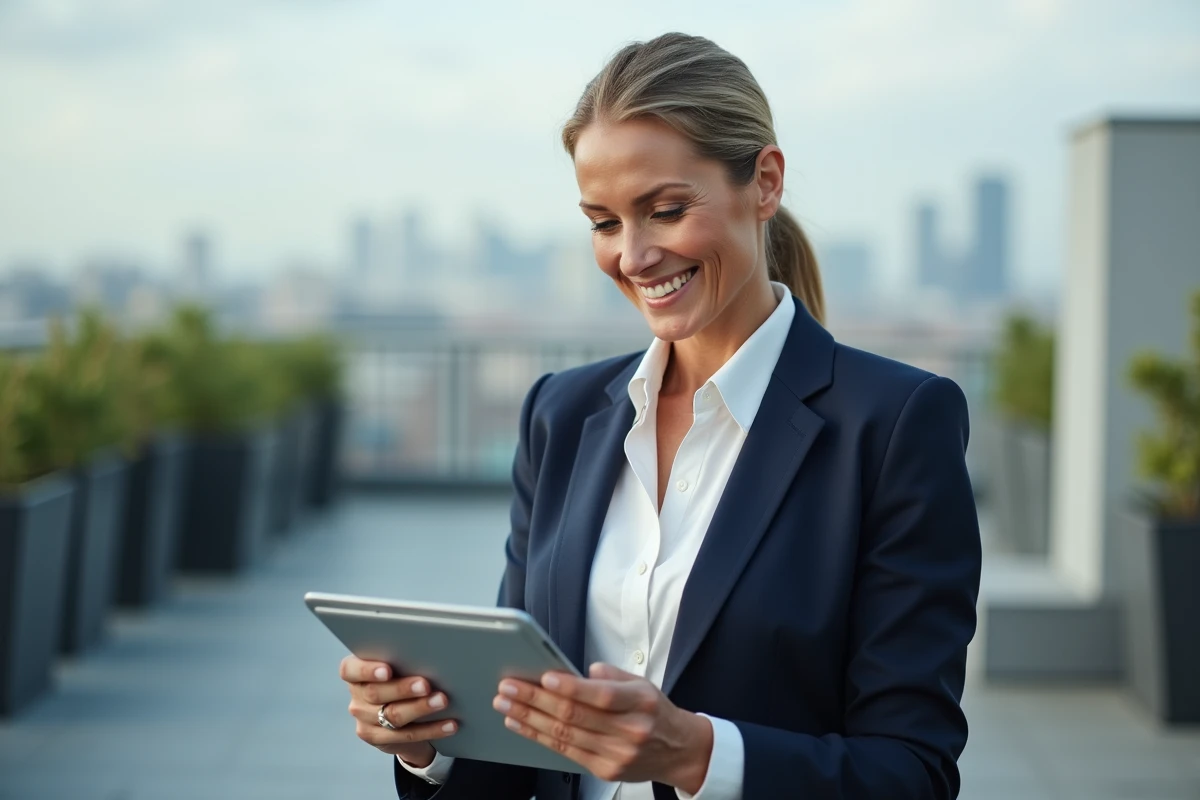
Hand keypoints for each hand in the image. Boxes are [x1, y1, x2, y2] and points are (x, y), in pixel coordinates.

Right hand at [340, 655, 457, 767]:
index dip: (367, 670)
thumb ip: (403, 661)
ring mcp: (364, 719)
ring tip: (442, 701)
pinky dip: (432, 729)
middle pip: (375, 693)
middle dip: (403, 688)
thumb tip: (430, 654)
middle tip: (426, 685)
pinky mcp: (377, 737)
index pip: (350, 670)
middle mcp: (357, 696)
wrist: (401, 716)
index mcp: (355, 673)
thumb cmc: (401, 679)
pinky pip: (406, 735)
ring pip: (392, 715)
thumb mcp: (397, 668)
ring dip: (420, 707)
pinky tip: (450, 724)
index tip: (387, 670)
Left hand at [492, 663, 713, 790]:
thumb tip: (582, 672)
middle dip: (536, 699)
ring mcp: (616, 754)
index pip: (601, 695)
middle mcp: (629, 730)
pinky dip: (539, 737)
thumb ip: (612, 675)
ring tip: (506, 704)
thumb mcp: (642, 683)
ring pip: (564, 735)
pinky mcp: (605, 770)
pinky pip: (565, 752)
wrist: (679, 750)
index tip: (544, 677)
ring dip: (529, 719)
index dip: (571, 687)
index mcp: (640, 703)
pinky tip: (521, 725)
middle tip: (509, 687)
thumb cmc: (655, 712)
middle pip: (575, 716)